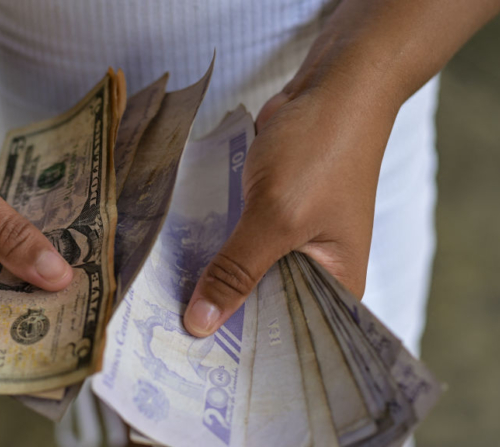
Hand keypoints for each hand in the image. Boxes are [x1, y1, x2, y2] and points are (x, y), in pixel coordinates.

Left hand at [182, 80, 398, 336]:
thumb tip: (200, 323)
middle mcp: (318, 272)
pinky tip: (175, 271)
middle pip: (264, 310)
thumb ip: (237, 270)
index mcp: (338, 286)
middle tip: (169, 350)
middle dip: (223, 322)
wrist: (332, 87)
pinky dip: (213, 252)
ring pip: (247, 276)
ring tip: (162, 319)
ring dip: (213, 285)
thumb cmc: (320, 153)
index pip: (291, 339)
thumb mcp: (275, 218)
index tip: (199, 376)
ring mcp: (293, 243)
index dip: (249, 358)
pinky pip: (238, 245)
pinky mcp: (271, 217)